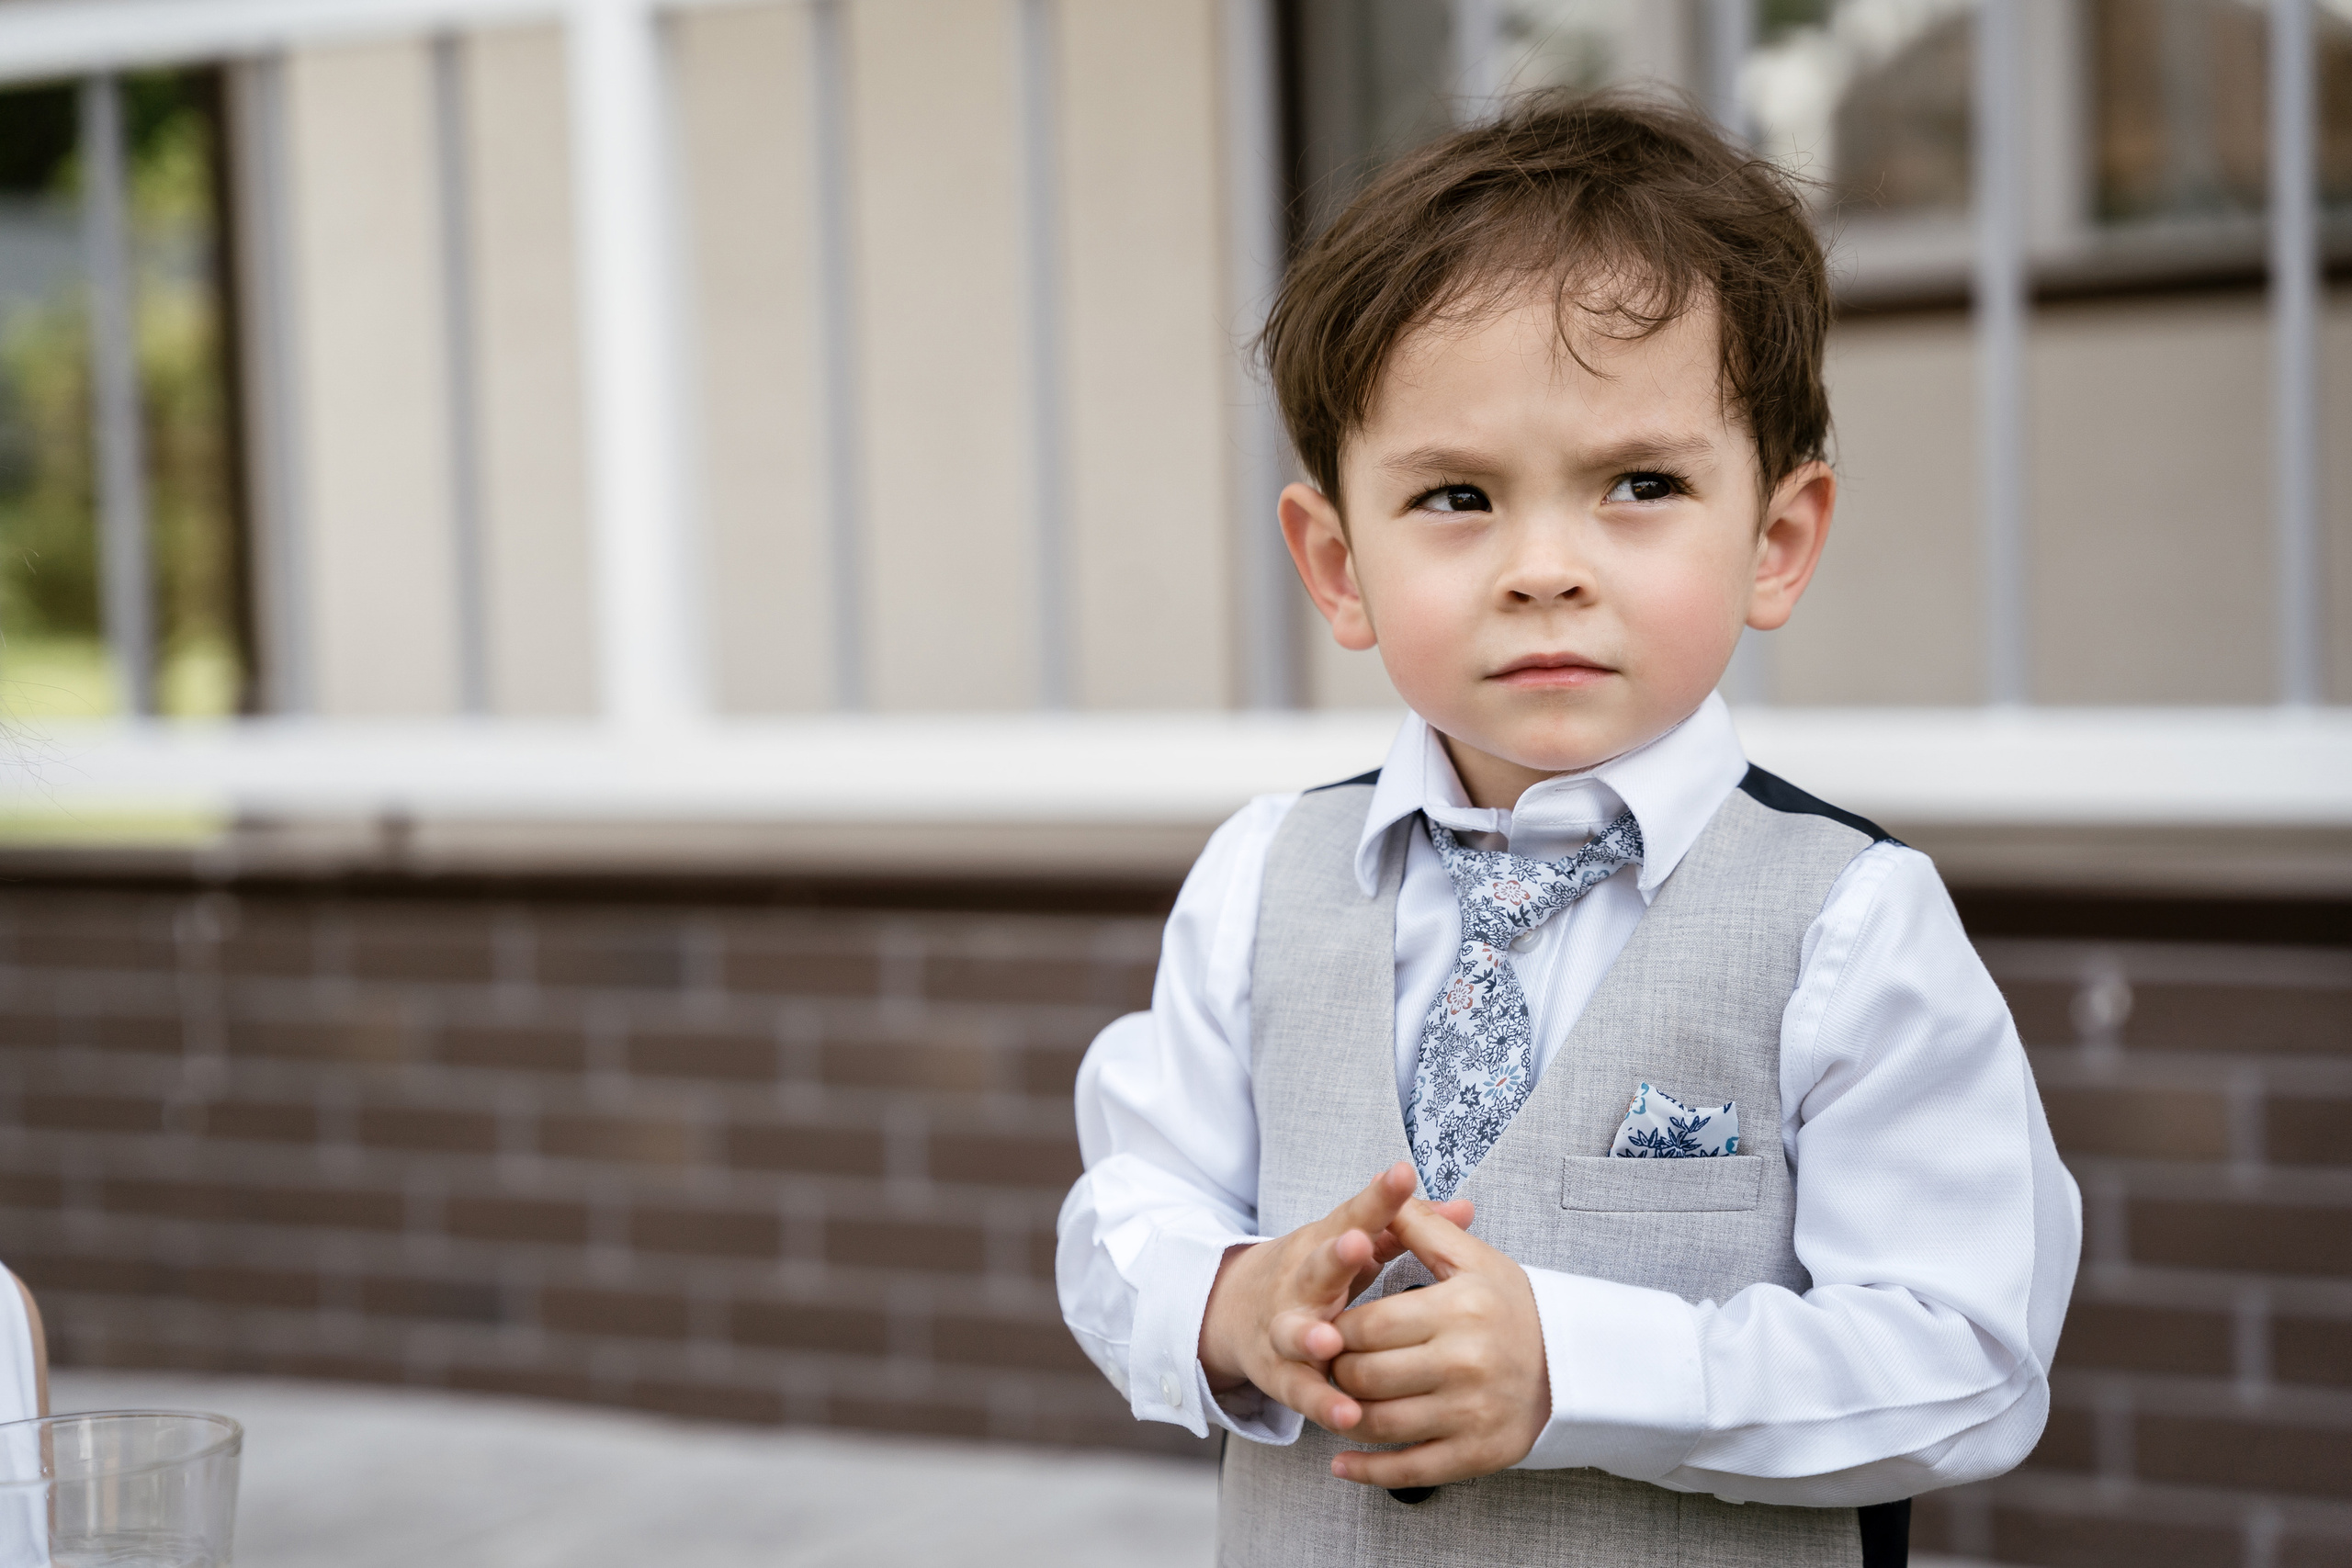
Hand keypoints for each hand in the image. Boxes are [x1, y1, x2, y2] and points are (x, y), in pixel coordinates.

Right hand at [1198, 1162, 1472, 1433]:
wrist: (1238, 1313)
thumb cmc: (1316, 1274)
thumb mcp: (1352, 1244)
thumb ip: (1406, 1229)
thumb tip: (1466, 1207)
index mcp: (1323, 1245)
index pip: (1355, 1215)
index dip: (1379, 1198)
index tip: (1401, 1174)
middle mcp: (1300, 1283)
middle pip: (1317, 1267)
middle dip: (1336, 1256)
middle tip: (1356, 1244)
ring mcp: (1285, 1328)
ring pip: (1297, 1332)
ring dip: (1310, 1336)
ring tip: (1328, 1341)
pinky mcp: (1281, 1375)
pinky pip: (1302, 1392)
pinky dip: (1323, 1404)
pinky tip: (1347, 1415)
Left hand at [1325, 1195, 1548, 1486]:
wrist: (1574, 1366)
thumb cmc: (1513, 1308)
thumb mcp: (1473, 1259)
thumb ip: (1421, 1227)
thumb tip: (1381, 1188)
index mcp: (1459, 1309)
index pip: (1368, 1325)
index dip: (1334, 1329)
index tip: (1324, 1327)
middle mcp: (1465, 1363)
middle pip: (1365, 1375)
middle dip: (1335, 1370)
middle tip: (1326, 1364)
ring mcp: (1471, 1413)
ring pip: (1379, 1422)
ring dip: (1343, 1416)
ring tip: (1332, 1401)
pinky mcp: (1476, 1454)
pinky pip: (1407, 1469)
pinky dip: (1366, 1470)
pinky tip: (1341, 1462)